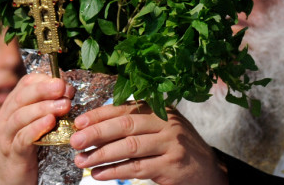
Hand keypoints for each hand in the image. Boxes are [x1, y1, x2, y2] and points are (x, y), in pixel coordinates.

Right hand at [0, 73, 74, 184]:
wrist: (14, 178)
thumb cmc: (30, 147)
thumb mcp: (38, 122)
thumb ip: (48, 106)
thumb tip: (67, 90)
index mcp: (13, 105)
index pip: (25, 84)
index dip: (45, 80)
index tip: (64, 83)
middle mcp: (6, 117)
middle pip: (22, 97)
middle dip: (44, 90)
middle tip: (64, 89)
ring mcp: (6, 135)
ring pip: (20, 116)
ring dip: (43, 108)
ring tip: (64, 106)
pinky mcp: (12, 153)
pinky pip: (22, 138)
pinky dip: (36, 129)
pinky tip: (50, 123)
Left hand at [69, 101, 227, 184]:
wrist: (207, 171)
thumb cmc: (176, 147)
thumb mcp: (160, 128)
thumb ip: (135, 123)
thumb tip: (94, 126)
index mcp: (160, 109)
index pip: (125, 108)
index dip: (99, 115)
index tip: (79, 123)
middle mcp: (167, 123)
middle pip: (126, 125)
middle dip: (97, 133)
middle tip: (75, 142)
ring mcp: (171, 144)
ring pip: (130, 147)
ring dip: (102, 155)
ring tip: (82, 161)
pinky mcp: (171, 166)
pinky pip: (137, 168)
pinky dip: (115, 171)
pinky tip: (99, 174)